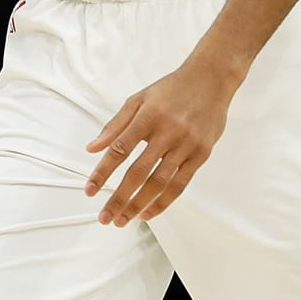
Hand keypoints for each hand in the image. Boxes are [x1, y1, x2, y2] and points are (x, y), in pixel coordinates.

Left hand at [84, 60, 234, 225]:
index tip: (90, 190)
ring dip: (139, 205)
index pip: (120, 149)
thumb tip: (92, 148)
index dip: (103, 172)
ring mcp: (186, 144)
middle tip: (105, 217)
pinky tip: (149, 213)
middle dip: (119, 198)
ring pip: (159, 183)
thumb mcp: (139, 99)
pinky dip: (163, 202)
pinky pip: (180, 184)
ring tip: (124, 219)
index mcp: (148, 116)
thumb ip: (115, 125)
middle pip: (138, 172)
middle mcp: (167, 131)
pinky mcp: (201, 154)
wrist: (211, 80)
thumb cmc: (172, 89)